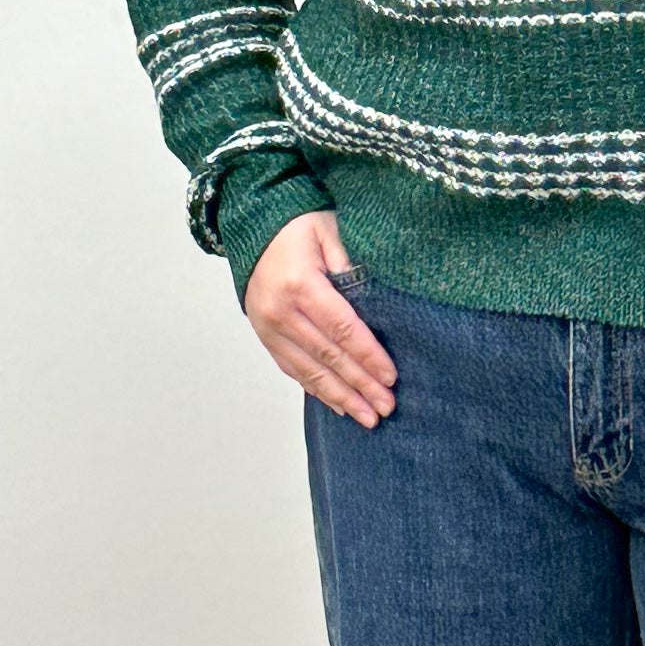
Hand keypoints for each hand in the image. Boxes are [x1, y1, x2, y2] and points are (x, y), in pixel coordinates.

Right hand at [246, 212, 396, 428]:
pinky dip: (317, 390)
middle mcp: (280, 312)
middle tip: (386, 408)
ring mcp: (268, 328)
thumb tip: (374, 300)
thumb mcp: (329, 230)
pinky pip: (293, 370)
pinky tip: (339, 406)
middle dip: (360, 386)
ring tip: (368, 418)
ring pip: (309, 371)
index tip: (391, 377)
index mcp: (300, 285)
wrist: (253, 229)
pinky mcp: (265, 337)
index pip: (342, 328)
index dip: (367, 356)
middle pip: (328, 357)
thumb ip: (351, 262)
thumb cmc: (299, 227)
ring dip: (341, 398)